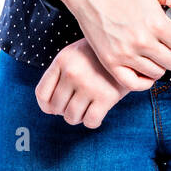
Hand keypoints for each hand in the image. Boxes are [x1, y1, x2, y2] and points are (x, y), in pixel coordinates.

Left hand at [34, 38, 151, 127]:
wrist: (128, 48)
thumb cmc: (97, 56)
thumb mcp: (73, 55)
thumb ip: (58, 75)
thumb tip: (48, 109)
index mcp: (62, 60)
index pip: (42, 94)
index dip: (47, 105)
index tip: (56, 106)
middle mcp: (73, 73)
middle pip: (56, 108)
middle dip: (65, 110)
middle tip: (78, 103)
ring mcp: (89, 85)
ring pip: (71, 117)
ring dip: (78, 117)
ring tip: (87, 107)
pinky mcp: (107, 96)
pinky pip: (90, 122)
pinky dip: (92, 122)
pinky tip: (98, 112)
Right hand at [50, 0, 170, 89]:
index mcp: (156, 23)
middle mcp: (142, 41)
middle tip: (168, 45)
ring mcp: (125, 54)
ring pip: (157, 74)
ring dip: (160, 65)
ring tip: (154, 52)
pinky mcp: (110, 63)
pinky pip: (135, 85)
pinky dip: (144, 80)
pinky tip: (144, 68)